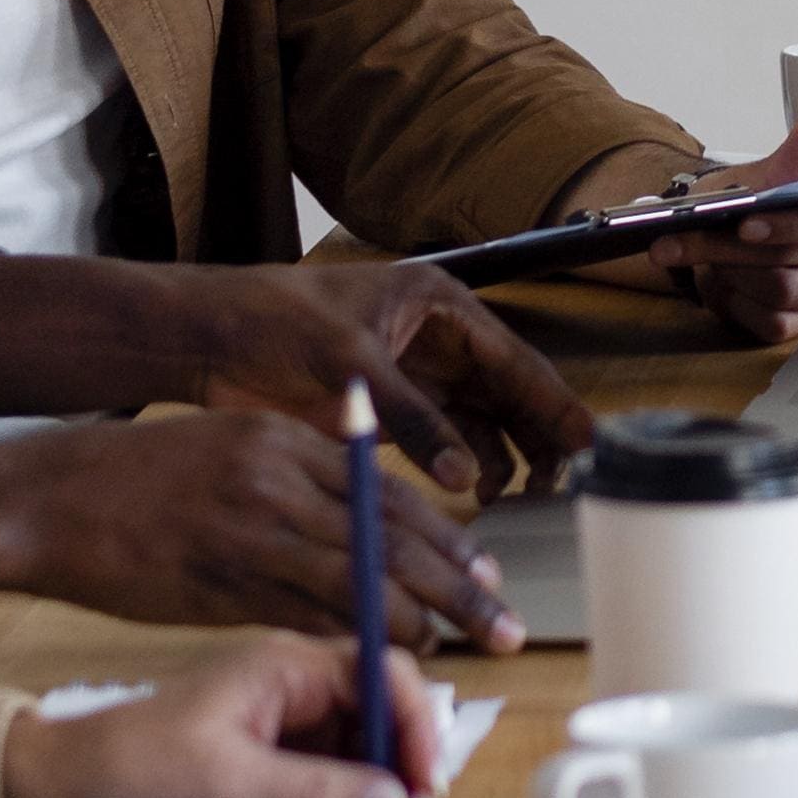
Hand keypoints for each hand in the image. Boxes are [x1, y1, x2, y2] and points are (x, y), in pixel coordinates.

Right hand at [0, 409, 520, 649]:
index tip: (486, 570)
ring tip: (458, 646)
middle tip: (503, 618)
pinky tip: (379, 655)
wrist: (47, 499)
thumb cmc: (138, 477)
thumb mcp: (230, 449)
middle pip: (392, 535)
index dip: (447, 537)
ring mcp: (247, 532)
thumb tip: (364, 527)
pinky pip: (300, 614)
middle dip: (457, 582)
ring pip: (357, 580)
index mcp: (284, 439)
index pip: (390, 491)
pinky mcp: (216, 584)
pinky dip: (348, 636)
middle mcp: (276, 479)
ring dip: (416, 617)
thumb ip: (297, 479)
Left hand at [0, 630, 438, 797]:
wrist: (65, 788)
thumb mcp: (231, 781)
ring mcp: (285, 716)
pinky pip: (333, 767)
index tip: (425, 780)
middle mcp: (294, 680)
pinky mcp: (274, 752)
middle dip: (404, 754)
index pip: (381, 672)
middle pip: (381, 703)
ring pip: (362, 739)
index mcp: (286, 663)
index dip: (415, 721)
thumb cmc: (138, 767)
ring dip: (381, 780)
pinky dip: (350, 796)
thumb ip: (319, 789)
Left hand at [177, 259, 591, 492]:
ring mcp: (415, 376)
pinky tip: (474, 492)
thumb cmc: (276, 320)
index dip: (551, 399)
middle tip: (566, 477)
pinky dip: (464, 464)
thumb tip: (466, 476)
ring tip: (524, 493)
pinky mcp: (388, 410)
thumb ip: (410, 417)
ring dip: (505, 452)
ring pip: (482, 417)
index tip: (587, 438)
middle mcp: (438, 339)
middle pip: (507, 389)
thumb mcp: (349, 361)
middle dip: (537, 431)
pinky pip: (444, 438)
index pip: (513, 356)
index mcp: (439, 304)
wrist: (210, 338)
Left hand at [604, 118, 797, 342]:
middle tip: (676, 243)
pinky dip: (737, 305)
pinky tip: (722, 289)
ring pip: (781, 290)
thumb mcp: (757, 178)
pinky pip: (772, 322)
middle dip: (730, 249)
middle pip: (792, 258)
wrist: (726, 239)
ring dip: (731, 275)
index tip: (744, 225)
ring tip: (703, 262)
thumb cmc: (749, 204)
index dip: (787, 225)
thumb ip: (785, 161)